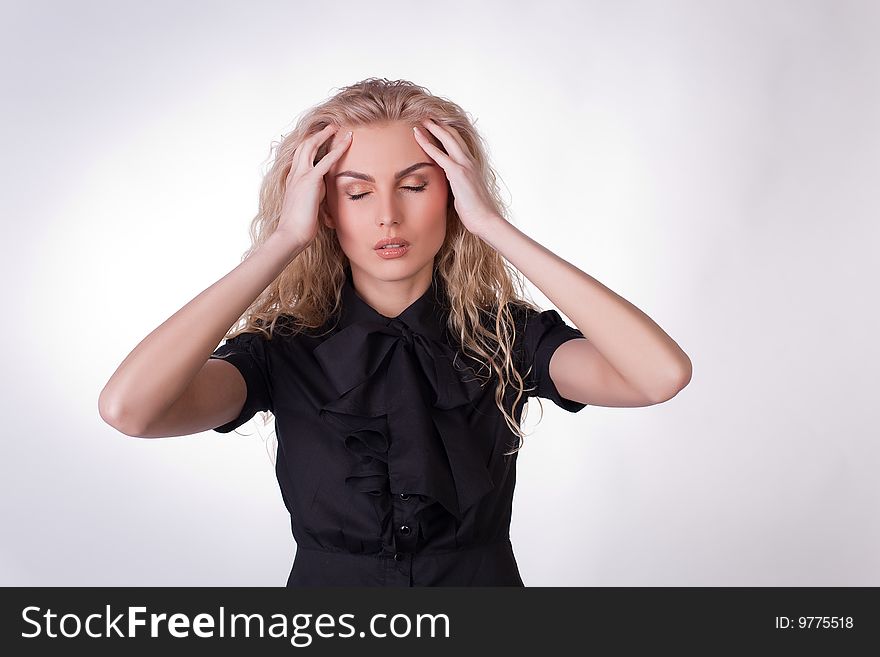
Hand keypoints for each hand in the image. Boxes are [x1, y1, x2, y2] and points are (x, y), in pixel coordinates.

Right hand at [275, 124, 351, 247]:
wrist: (291, 235)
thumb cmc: (299, 228)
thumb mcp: (308, 208)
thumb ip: (316, 198)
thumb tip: (326, 196)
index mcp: (293, 180)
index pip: (302, 157)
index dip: (312, 146)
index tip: (323, 140)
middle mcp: (295, 174)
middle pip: (304, 146)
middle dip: (318, 134)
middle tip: (331, 127)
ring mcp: (300, 176)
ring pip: (311, 146)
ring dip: (325, 134)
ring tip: (338, 127)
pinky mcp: (310, 181)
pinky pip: (326, 160)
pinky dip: (338, 149)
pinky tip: (348, 141)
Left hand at [413, 119, 501, 239]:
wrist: (485, 219)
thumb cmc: (475, 212)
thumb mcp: (464, 194)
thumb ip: (457, 185)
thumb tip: (450, 187)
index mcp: (471, 165)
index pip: (458, 143)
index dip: (446, 132)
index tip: (434, 126)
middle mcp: (469, 161)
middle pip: (453, 136)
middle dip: (439, 125)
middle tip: (426, 117)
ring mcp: (465, 165)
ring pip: (447, 139)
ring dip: (432, 128)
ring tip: (420, 120)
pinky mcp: (458, 173)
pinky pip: (439, 155)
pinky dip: (427, 144)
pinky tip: (418, 136)